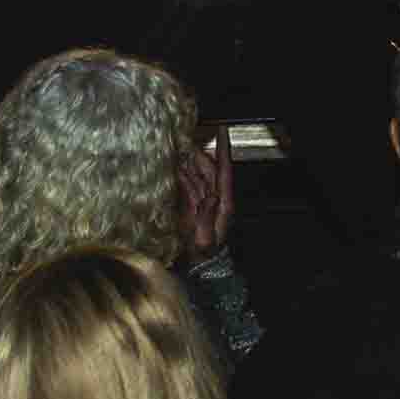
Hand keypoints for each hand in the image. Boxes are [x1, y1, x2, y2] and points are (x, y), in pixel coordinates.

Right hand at [178, 125, 234, 259]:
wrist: (200, 268)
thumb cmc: (205, 256)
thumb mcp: (207, 240)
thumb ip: (208, 218)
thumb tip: (211, 197)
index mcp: (223, 203)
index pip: (224, 170)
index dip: (224, 150)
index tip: (222, 130)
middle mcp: (215, 198)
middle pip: (208, 169)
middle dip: (199, 153)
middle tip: (187, 140)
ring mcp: (203, 201)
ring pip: (197, 175)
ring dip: (189, 162)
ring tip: (179, 148)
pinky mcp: (192, 206)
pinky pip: (188, 186)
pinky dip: (182, 174)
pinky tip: (175, 166)